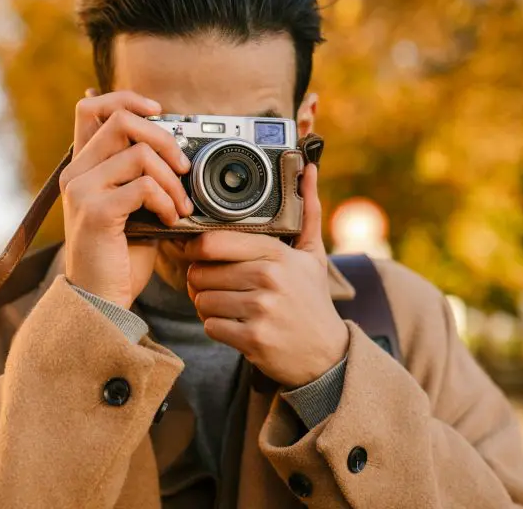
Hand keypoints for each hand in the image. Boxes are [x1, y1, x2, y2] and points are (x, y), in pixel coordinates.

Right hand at [61, 90, 193, 307]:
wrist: (101, 299)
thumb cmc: (121, 256)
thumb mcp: (135, 208)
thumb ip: (144, 178)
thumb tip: (177, 152)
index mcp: (84, 167)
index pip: (92, 107)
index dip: (127, 98)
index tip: (159, 110)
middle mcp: (77, 173)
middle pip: (122, 120)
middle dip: (165, 138)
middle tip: (183, 168)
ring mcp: (83, 190)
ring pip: (139, 153)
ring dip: (173, 179)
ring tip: (181, 206)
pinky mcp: (97, 211)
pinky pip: (144, 186)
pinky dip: (167, 201)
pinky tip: (171, 219)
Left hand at [186, 164, 348, 387]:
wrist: (326, 354)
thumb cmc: (312, 300)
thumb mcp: (313, 256)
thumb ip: (308, 212)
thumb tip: (309, 168)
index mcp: (277, 254)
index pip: (213, 242)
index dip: (195, 248)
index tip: (198, 254)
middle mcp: (269, 279)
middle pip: (201, 272)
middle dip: (201, 280)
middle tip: (215, 284)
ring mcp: (260, 310)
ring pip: (202, 300)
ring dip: (207, 305)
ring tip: (227, 305)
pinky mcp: (253, 339)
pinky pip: (210, 326)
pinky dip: (216, 327)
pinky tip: (235, 325)